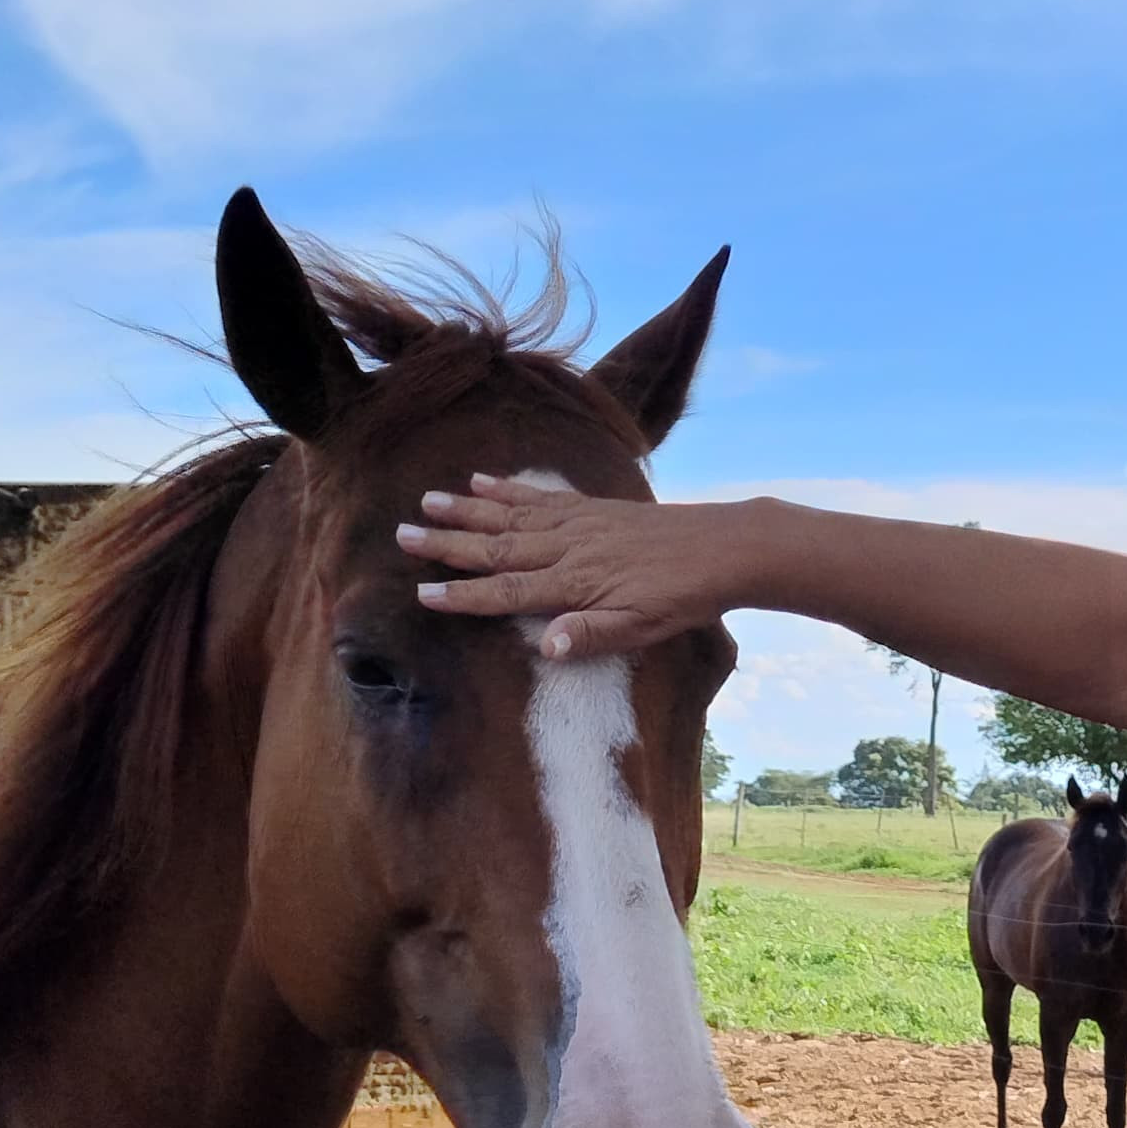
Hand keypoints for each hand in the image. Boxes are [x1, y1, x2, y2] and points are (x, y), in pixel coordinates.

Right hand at [397, 475, 745, 659]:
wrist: (725, 547)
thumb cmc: (684, 598)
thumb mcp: (643, 628)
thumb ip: (592, 635)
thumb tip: (544, 646)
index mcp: (577, 584)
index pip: (508, 591)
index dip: (464, 596)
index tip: (422, 595)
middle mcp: (569, 548)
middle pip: (496, 546)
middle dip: (447, 544)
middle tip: (401, 536)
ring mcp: (579, 523)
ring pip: (510, 516)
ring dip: (467, 510)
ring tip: (426, 502)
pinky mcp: (592, 507)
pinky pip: (540, 496)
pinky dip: (508, 488)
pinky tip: (482, 480)